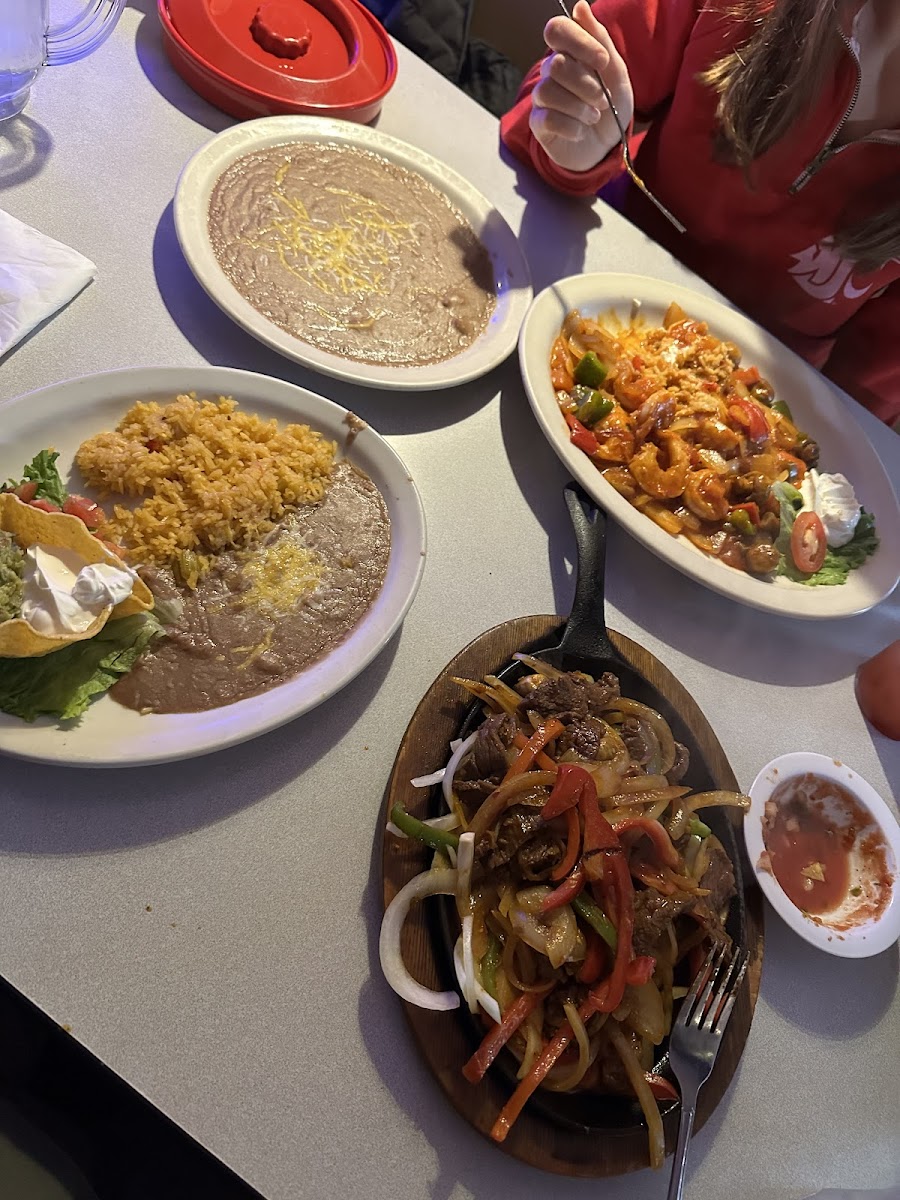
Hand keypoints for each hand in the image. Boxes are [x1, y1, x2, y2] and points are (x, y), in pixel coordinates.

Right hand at [529, 0, 633, 174]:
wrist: (606, 145)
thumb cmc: (610, 105)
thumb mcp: (615, 71)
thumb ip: (600, 39)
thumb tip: (580, 6)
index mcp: (569, 52)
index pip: (556, 29)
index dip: (579, 42)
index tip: (603, 60)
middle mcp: (551, 71)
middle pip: (556, 65)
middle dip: (586, 84)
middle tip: (603, 99)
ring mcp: (542, 98)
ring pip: (549, 91)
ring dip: (580, 107)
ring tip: (593, 116)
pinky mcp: (539, 123)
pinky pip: (549, 118)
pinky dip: (572, 127)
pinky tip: (581, 130)